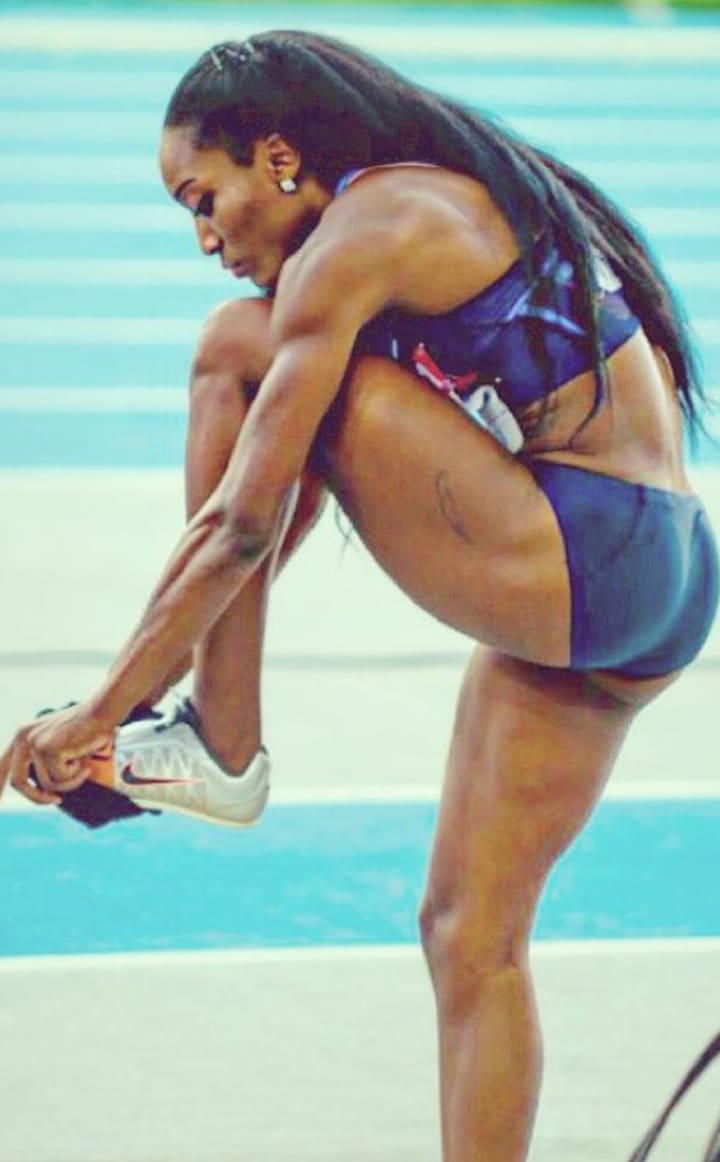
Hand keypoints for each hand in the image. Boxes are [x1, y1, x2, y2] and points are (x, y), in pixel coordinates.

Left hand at [0, 703, 114, 805]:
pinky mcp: (49, 751)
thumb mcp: (59, 743)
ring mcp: (36, 744)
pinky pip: (61, 780)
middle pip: (18, 781)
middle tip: (57, 801)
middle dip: (36, 797)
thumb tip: (41, 790)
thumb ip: (44, 761)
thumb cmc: (87, 729)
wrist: (102, 712)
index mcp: (23, 735)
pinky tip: (85, 763)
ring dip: (69, 783)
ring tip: (84, 769)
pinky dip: (76, 777)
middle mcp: (24, 738)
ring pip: (47, 784)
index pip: (2, 764)